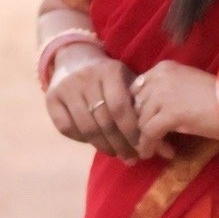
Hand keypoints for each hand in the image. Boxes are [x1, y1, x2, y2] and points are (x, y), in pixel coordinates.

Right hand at [45, 53, 172, 161]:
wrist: (75, 59)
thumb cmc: (111, 78)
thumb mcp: (129, 84)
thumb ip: (146, 113)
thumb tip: (167, 151)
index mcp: (109, 71)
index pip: (121, 108)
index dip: (132, 132)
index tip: (143, 148)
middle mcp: (85, 78)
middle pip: (104, 121)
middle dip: (120, 144)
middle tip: (131, 158)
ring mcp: (66, 88)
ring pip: (86, 128)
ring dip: (103, 147)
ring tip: (116, 154)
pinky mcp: (51, 98)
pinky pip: (66, 128)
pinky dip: (81, 140)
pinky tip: (94, 143)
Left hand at [130, 59, 218, 160]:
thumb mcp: (186, 85)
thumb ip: (167, 92)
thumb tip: (151, 112)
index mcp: (164, 68)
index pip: (137, 89)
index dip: (141, 108)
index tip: (149, 122)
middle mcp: (160, 78)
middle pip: (137, 106)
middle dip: (143, 125)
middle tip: (154, 140)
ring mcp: (164, 94)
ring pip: (141, 121)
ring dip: (147, 138)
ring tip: (160, 148)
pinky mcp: (170, 114)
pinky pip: (149, 133)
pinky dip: (148, 146)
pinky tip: (152, 153)